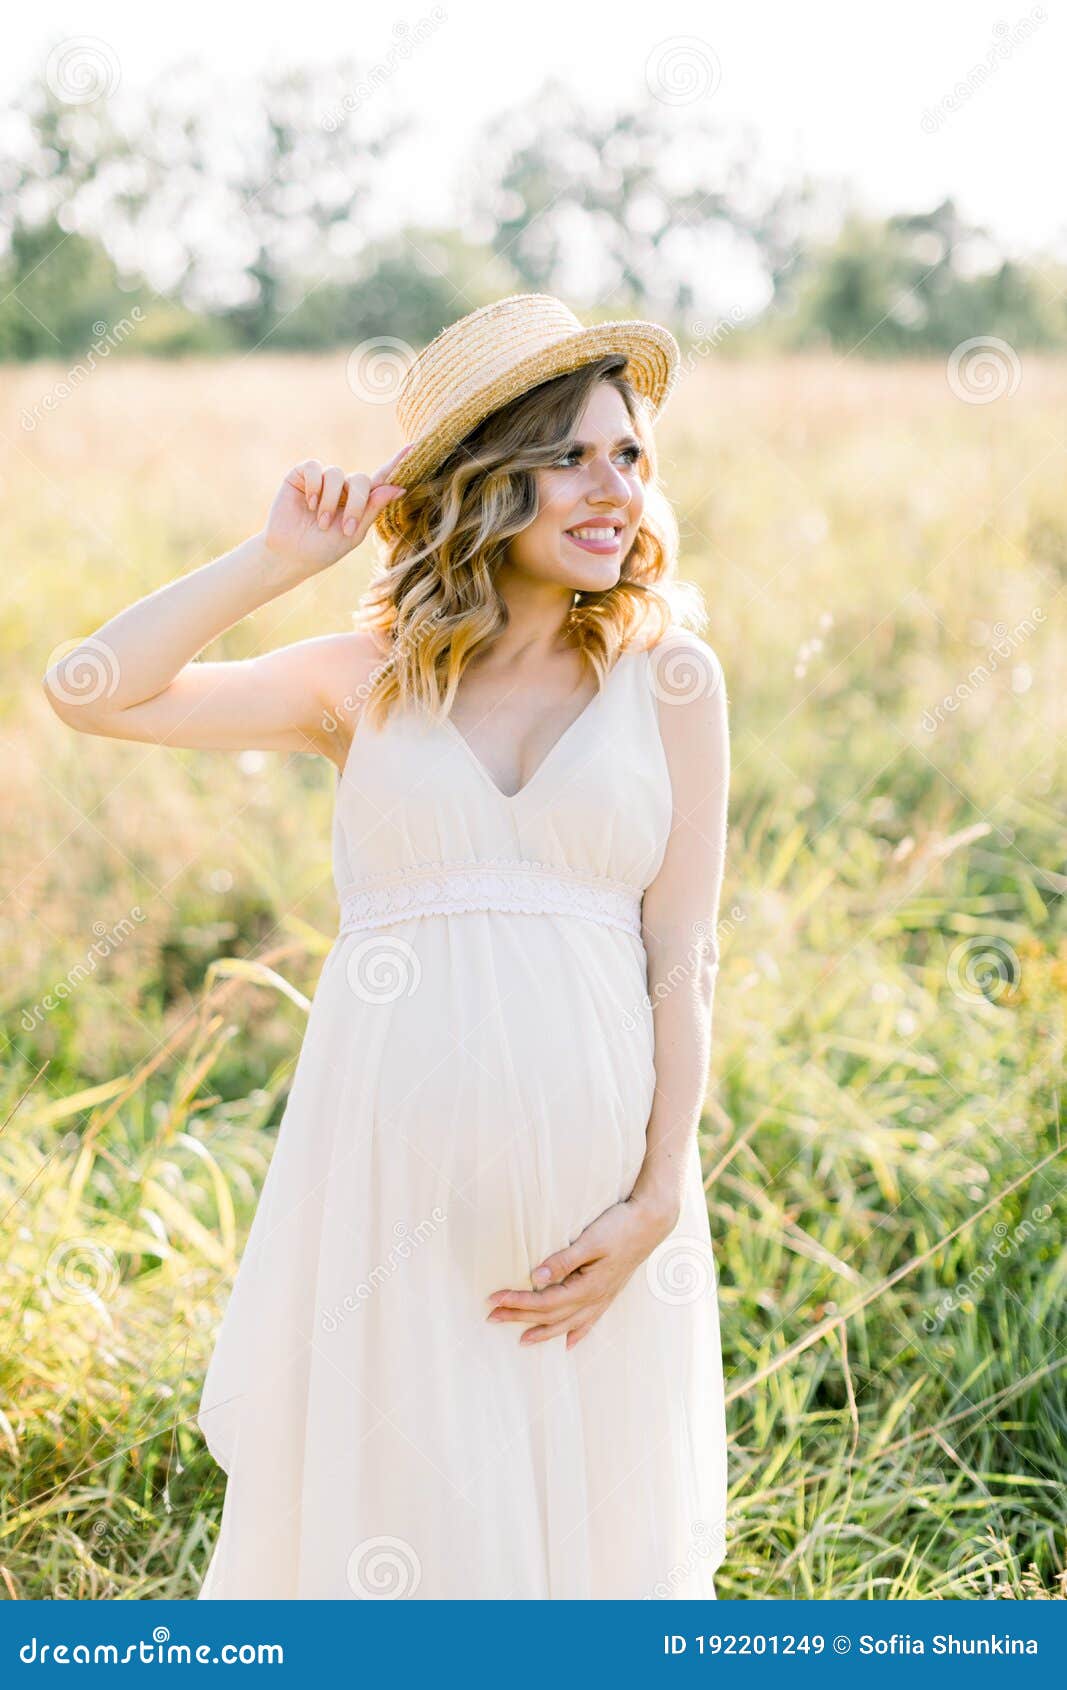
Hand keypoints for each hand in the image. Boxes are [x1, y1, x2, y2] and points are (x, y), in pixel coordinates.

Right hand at [261, 444, 411, 577]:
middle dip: (356, 503)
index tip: (413, 448)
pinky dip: (314, 486)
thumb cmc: (321, 549)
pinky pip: (314, 467)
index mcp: (359, 502)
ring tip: (320, 522)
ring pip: (336, 473)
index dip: (395, 464)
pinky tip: (308, 503)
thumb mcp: (352, 534)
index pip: (380, 480)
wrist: (289, 555)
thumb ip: (372, 509)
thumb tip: (398, 488)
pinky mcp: (301, 474)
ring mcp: (322, 479)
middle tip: (345, 528)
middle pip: (360, 480)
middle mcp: (342, 487)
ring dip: (329, 501)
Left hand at [485, 1195, 677, 1351]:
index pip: (544, 1301)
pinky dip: (577, 1333)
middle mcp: (595, 1298)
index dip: (517, 1302)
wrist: (652, 1222)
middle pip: (551, 1316)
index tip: (492, 1299)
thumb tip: (535, 1277)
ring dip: (543, 1332)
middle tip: (491, 1318)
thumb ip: (563, 1260)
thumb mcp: (590, 1240)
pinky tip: (569, 1343)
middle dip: (520, 1318)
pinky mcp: (610, 1292)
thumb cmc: (620, 1226)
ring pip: (569, 1323)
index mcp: (588, 1287)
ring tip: (522, 1340)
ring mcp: (604, 1297)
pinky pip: (590, 1320)